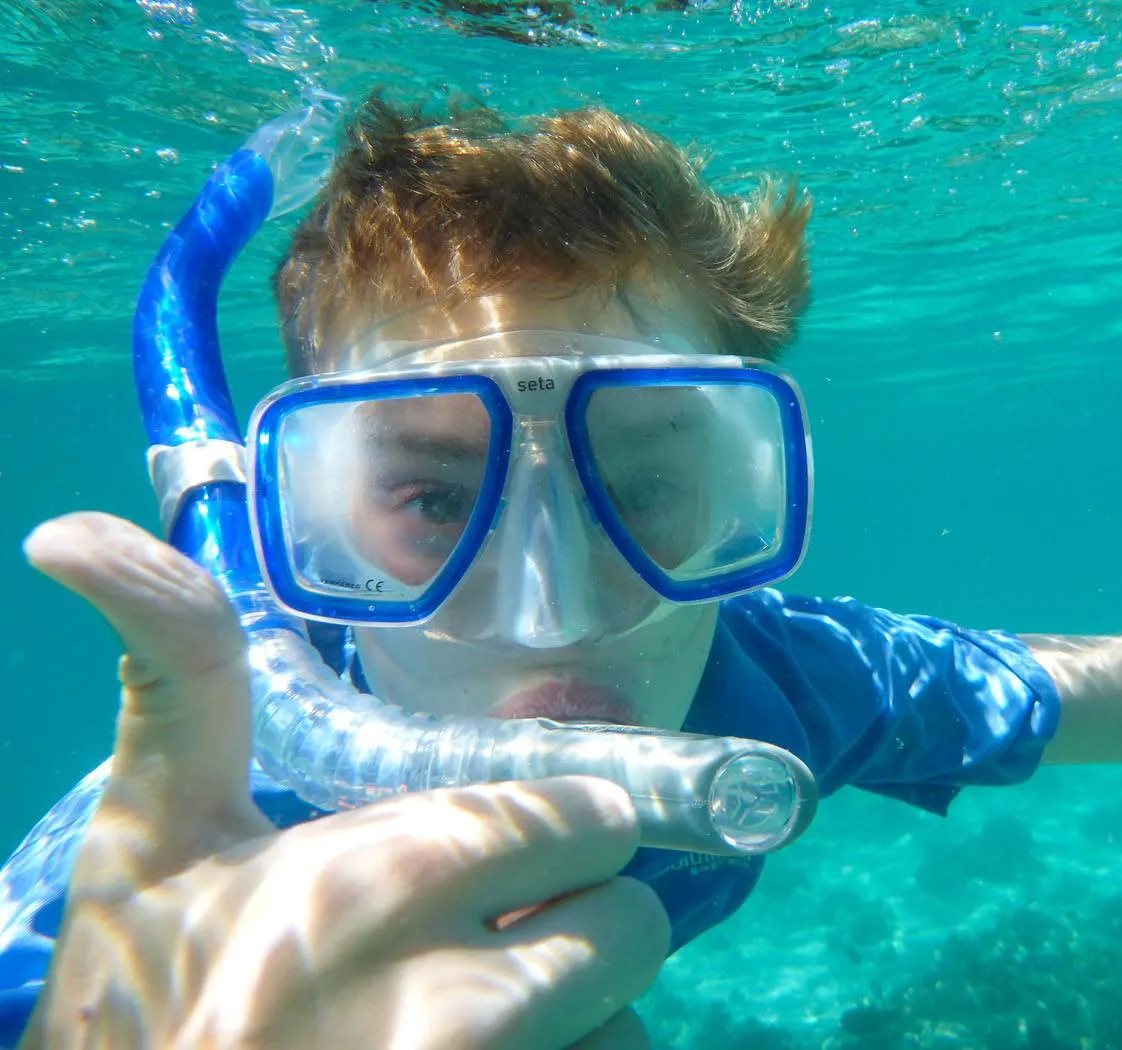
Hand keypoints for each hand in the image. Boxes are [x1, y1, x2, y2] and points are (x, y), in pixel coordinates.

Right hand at [20, 512, 667, 1048]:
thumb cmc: (136, 999)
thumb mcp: (145, 839)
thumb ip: (178, 683)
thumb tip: (75, 531)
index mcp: (393, 874)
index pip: (594, 818)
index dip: (557, 831)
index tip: (511, 853)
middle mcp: (464, 994)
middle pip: (634, 922)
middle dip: (576, 919)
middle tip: (489, 936)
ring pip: (630, 1019)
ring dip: (577, 1013)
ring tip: (471, 1018)